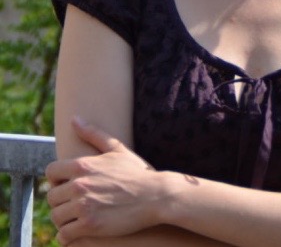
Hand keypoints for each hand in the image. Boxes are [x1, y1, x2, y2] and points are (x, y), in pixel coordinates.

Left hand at [46, 117, 164, 244]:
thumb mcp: (117, 149)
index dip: (57, 179)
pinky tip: (76, 232)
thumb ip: (93, 133)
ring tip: (75, 219)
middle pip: (51, 197)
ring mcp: (84, 206)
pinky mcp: (90, 225)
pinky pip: (64, 235)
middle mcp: (79, 185)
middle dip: (60, 201)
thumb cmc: (137, 171)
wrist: (155, 195)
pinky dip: (67, 236)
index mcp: (83, 165)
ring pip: (56, 217)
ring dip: (63, 219)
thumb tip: (74, 119)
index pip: (51, 172)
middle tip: (73, 204)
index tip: (67, 185)